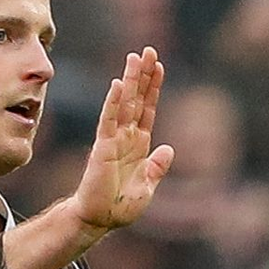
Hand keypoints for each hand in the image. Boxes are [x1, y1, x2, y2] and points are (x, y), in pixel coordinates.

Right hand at [69, 47, 174, 235]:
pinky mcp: (103, 147)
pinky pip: (109, 120)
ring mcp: (114, 140)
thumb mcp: (147, 187)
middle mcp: (126, 138)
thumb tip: (169, 148)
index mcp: (139, 146)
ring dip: (131, 80)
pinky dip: (114, 102)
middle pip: (137, 100)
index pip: (148, 110)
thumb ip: (157, 167)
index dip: (154, 89)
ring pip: (124, 104)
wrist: (100, 219)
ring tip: (136, 57)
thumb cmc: (120, 206)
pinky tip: (119, 84)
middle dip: (143, 75)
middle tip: (149, 50)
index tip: (159, 67)